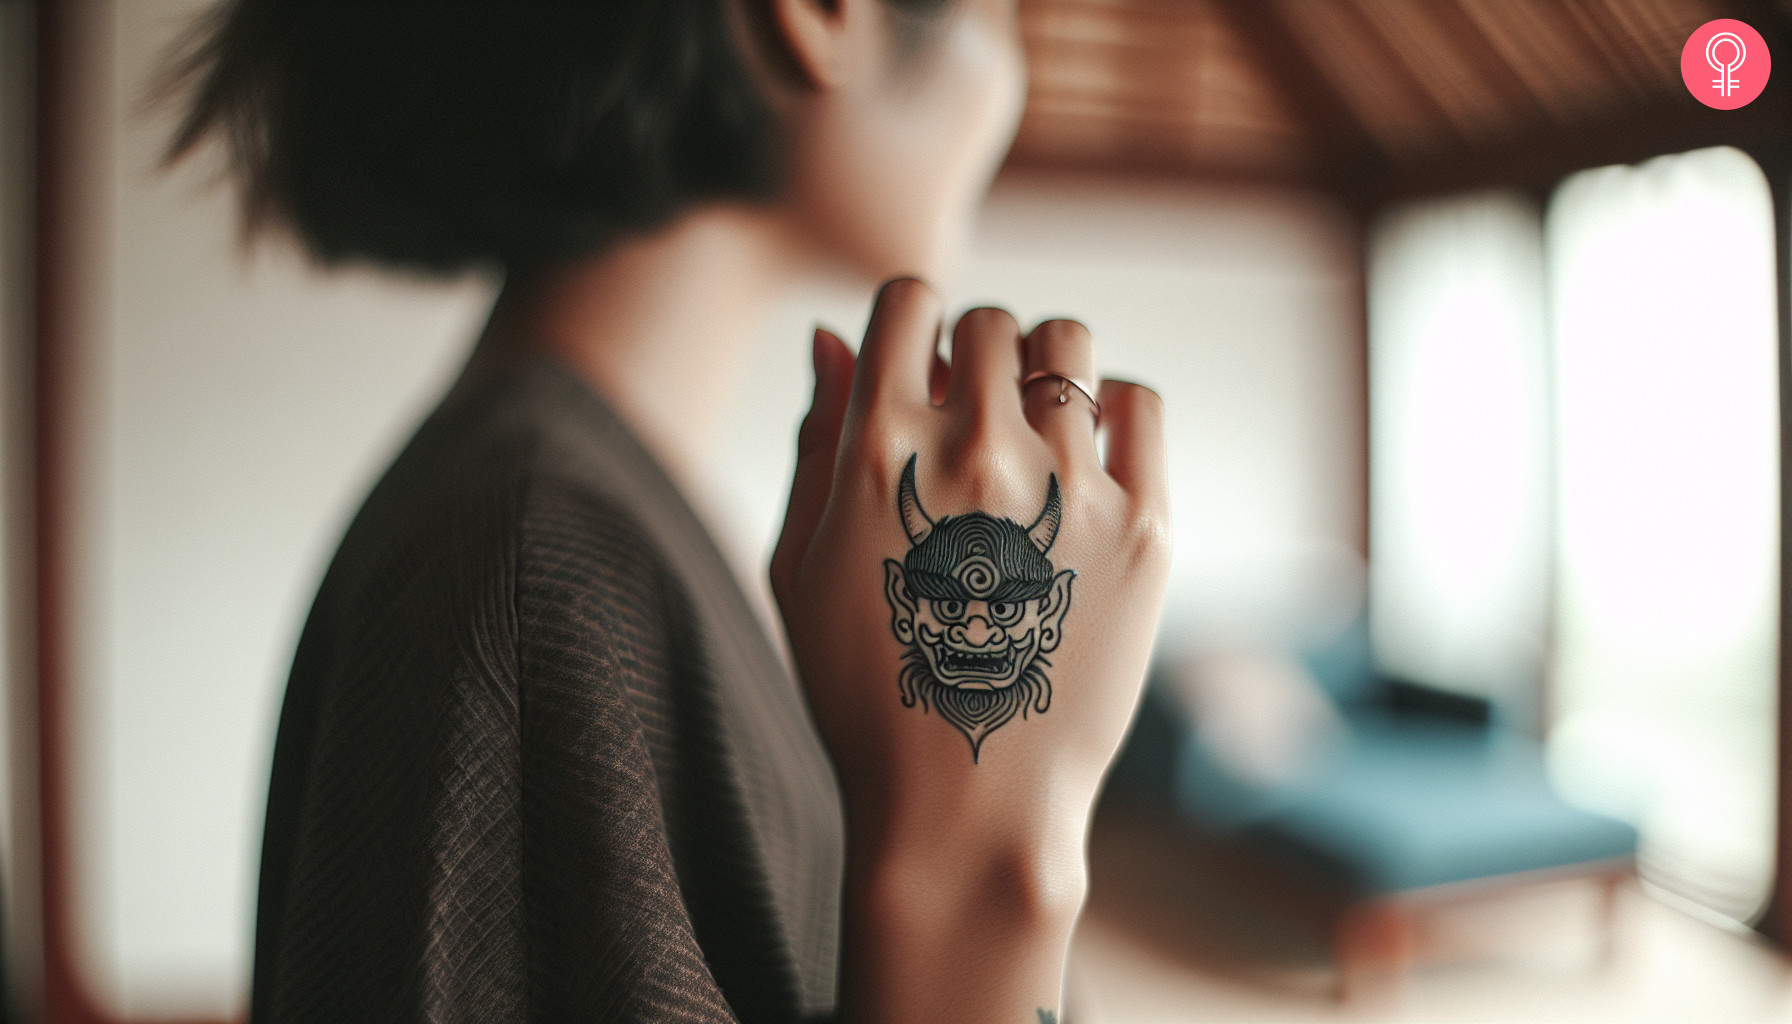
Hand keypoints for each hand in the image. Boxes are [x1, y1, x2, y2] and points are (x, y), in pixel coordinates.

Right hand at [771, 278, 1169, 1022]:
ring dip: (1043, 370)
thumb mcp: (798, 565)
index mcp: (880, 450)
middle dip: (974, 350)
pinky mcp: (1143, 525)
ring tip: (1032, 434)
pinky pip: (1140, 404)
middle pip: (991, 320)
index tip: (916, 367)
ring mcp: (1068, 486)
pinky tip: (1086, 460)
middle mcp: (978, 451)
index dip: (910, 322)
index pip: (909, 299)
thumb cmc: (863, 691)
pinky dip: (1112, 409)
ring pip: (1070, 344)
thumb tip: (831, 336)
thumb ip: (815, 439)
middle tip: (970, 418)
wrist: (964, 805)